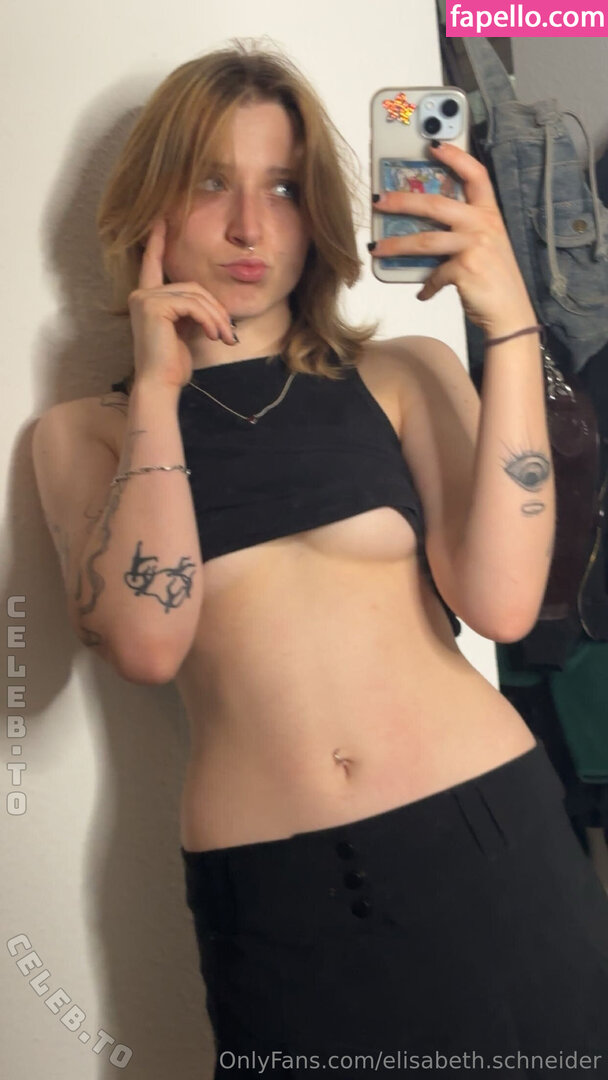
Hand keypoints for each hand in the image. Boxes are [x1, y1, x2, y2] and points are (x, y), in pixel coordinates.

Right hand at [128, 218, 236, 389]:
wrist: (160, 383)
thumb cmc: (173, 364)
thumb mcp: (186, 331)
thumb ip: (192, 311)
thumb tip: (214, 305)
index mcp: (147, 299)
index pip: (153, 265)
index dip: (158, 243)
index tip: (161, 220)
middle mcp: (142, 295)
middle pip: (191, 286)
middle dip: (215, 308)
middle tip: (229, 333)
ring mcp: (145, 298)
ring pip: (195, 295)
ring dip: (216, 317)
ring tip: (224, 337)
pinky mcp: (153, 306)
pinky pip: (192, 304)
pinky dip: (208, 319)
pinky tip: (213, 336)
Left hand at [371, 143, 536, 337]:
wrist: (511, 313)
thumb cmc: (496, 281)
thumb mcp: (487, 247)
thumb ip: (464, 233)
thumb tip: (428, 232)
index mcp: (489, 215)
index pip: (476, 175)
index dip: (455, 157)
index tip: (433, 145)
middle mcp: (483, 225)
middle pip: (437, 204)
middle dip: (403, 201)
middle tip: (380, 200)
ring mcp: (475, 245)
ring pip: (425, 240)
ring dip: (397, 244)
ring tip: (377, 247)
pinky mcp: (465, 269)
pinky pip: (434, 275)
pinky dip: (426, 286)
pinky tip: (423, 293)